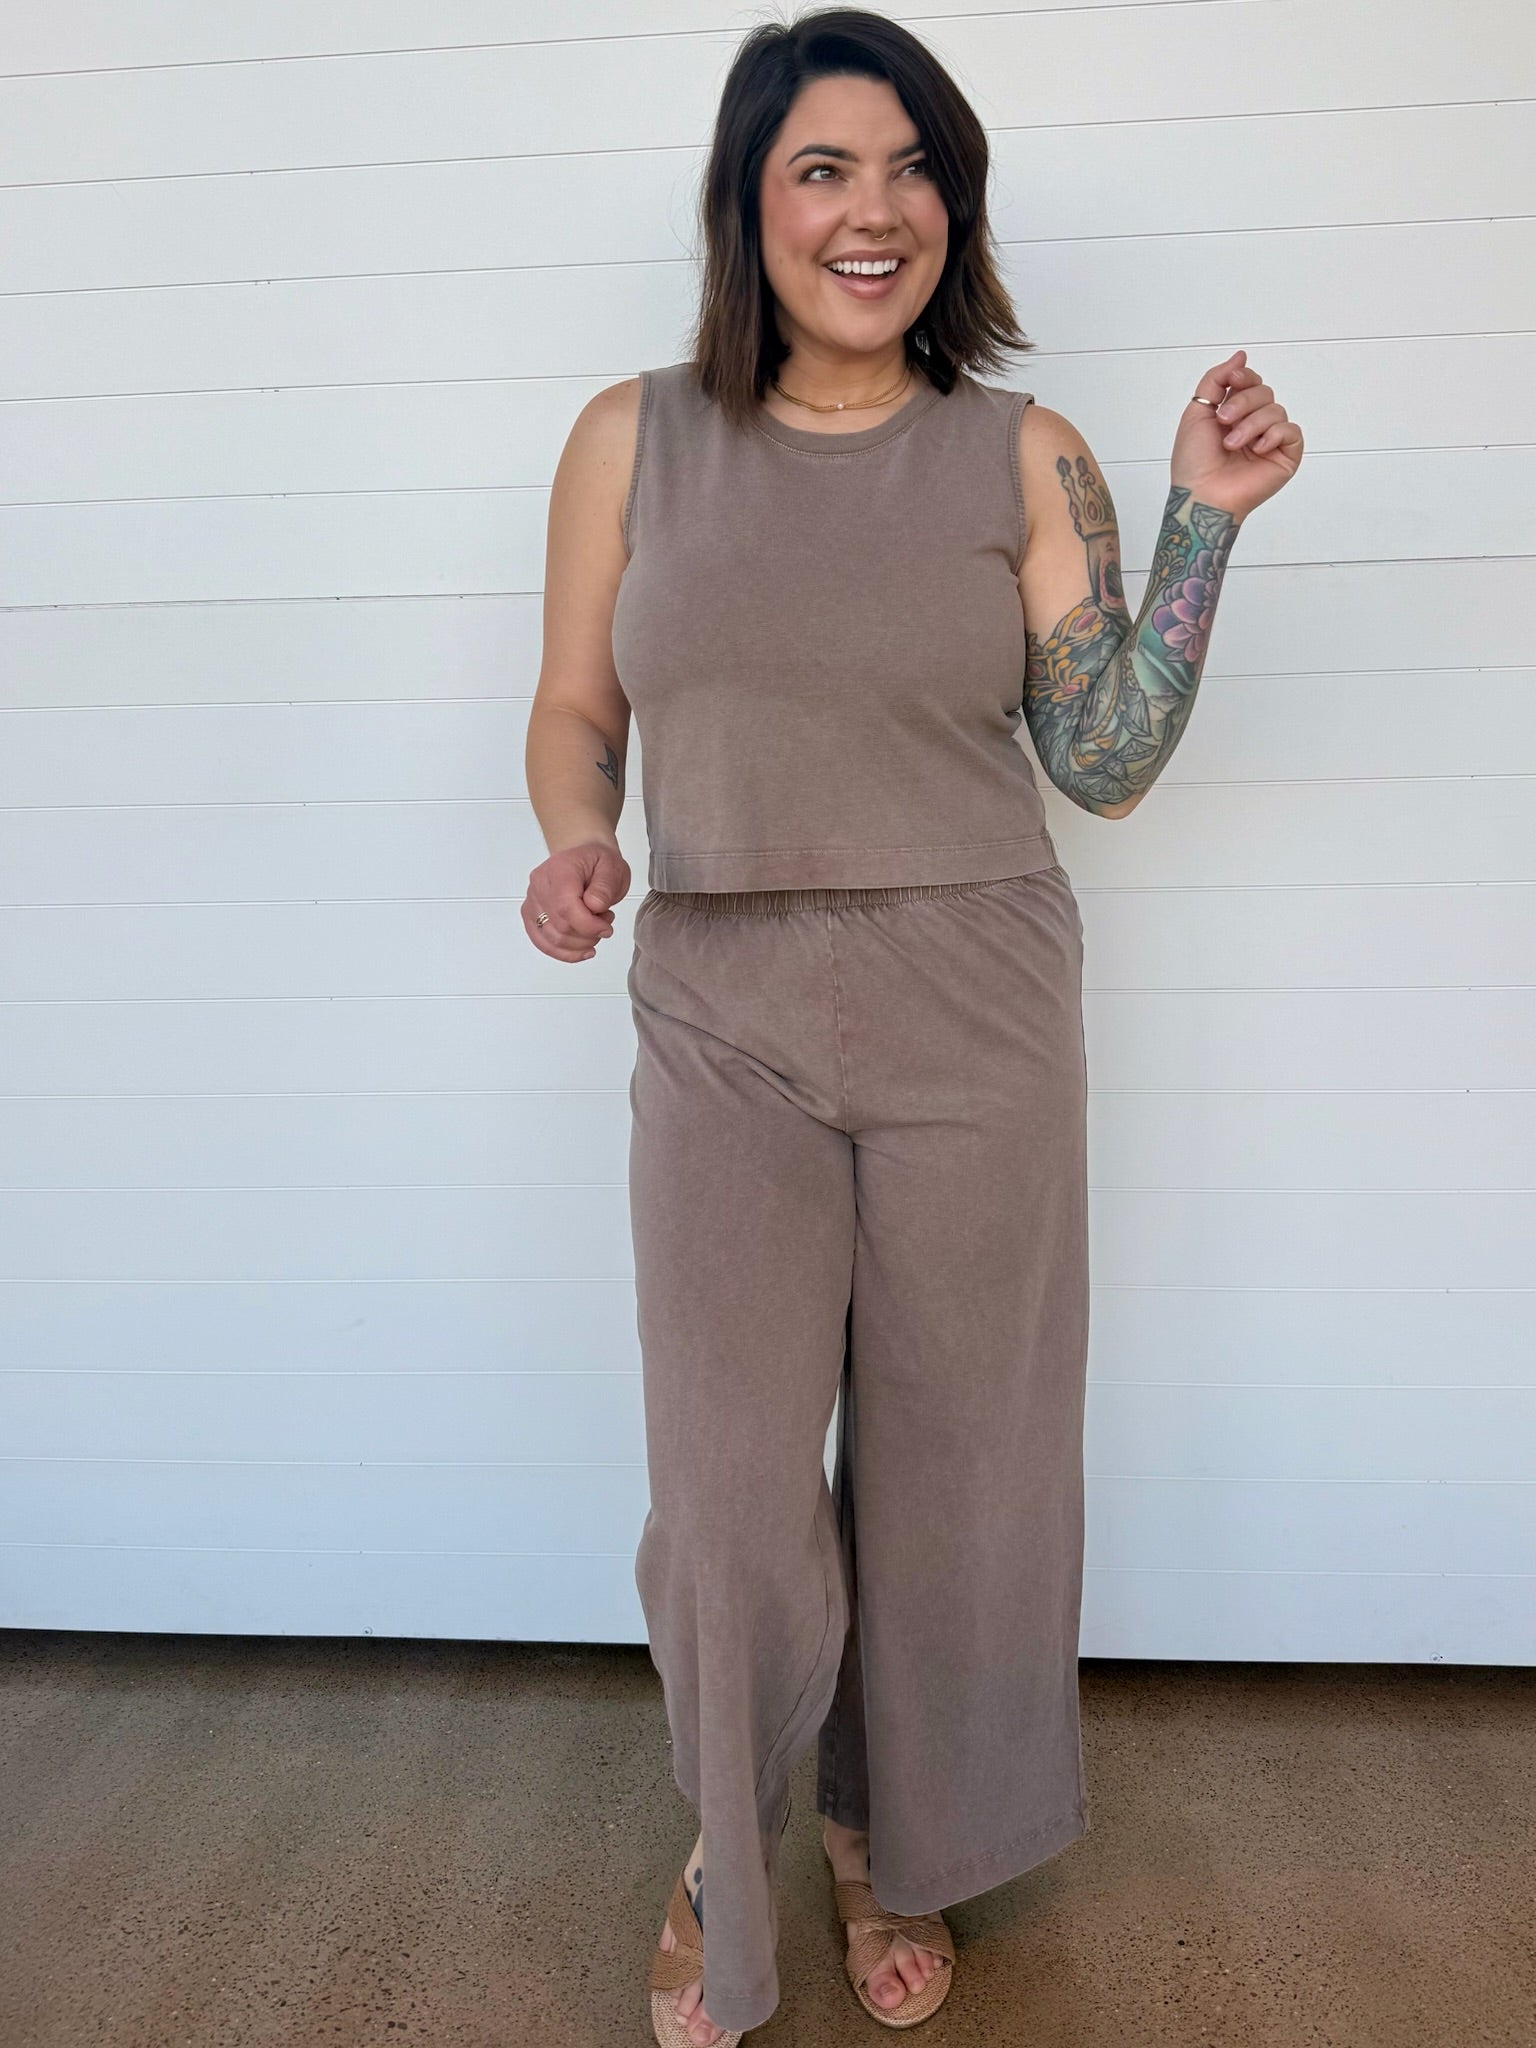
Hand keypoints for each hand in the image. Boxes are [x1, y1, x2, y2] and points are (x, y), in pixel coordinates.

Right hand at [522, 841, 629, 961]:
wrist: (584, 856)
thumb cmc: (597, 861)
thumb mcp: (612, 867)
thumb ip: (605, 887)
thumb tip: (594, 906)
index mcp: (559, 870)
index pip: (566, 908)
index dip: (588, 925)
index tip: (606, 927)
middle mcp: (540, 885)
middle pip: (560, 927)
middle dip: (588, 935)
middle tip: (604, 924)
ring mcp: (532, 901)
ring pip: (551, 939)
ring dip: (579, 944)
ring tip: (595, 929)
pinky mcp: (531, 915)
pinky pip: (542, 942)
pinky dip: (564, 952)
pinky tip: (583, 950)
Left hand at [1170, 349, 1303, 523]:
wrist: (1201, 494)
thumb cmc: (1194, 462)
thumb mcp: (1197, 411)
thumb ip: (1216, 380)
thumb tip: (1241, 355)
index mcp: (1235, 415)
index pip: (1251, 382)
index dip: (1244, 376)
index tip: (1232, 379)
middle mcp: (1254, 425)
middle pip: (1264, 392)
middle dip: (1243, 402)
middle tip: (1224, 422)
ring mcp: (1271, 441)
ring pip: (1276, 409)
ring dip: (1251, 424)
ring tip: (1232, 444)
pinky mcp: (1286, 456)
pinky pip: (1291, 430)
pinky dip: (1273, 434)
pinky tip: (1257, 449)